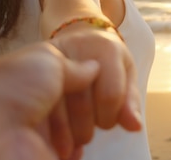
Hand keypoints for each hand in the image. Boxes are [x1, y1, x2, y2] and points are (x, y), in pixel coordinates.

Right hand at [46, 29, 142, 157]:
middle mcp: (78, 47)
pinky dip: (52, 127)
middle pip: (83, 106)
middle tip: (92, 120)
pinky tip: (60, 127)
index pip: (110, 95)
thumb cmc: (108, 62)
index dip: (111, 116)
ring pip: (60, 111)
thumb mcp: (124, 75)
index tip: (108, 117)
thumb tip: (134, 126)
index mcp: (106, 47)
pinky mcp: (35, 67)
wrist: (79, 41)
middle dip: (90, 125)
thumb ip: (130, 101)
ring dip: (70, 129)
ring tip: (77, 122)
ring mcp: (53, 57)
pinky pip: (42, 108)